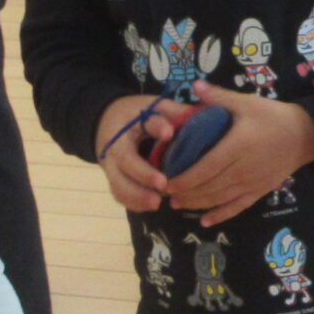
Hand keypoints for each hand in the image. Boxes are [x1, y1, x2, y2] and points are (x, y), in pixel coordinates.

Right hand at [95, 92, 186, 211]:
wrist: (107, 123)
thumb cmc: (139, 116)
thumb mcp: (156, 107)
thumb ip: (177, 113)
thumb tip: (206, 116)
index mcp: (132, 122)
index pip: (145, 123)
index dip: (157, 126)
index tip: (169, 132)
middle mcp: (118, 144)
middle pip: (125, 160)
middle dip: (143, 173)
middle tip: (162, 184)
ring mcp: (112, 164)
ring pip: (118, 182)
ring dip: (136, 195)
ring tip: (156, 203)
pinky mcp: (114, 178)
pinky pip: (119, 193)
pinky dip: (132, 202)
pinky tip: (150, 206)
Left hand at [165, 81, 313, 226]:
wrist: (306, 135)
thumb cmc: (274, 117)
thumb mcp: (247, 103)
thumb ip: (219, 97)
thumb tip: (194, 84)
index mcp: (238, 146)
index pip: (205, 167)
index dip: (184, 178)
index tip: (165, 181)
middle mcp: (244, 169)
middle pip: (209, 186)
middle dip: (185, 193)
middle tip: (163, 193)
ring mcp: (253, 182)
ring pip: (220, 198)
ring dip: (197, 203)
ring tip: (176, 204)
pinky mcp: (260, 191)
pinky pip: (238, 206)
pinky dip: (221, 215)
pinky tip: (205, 222)